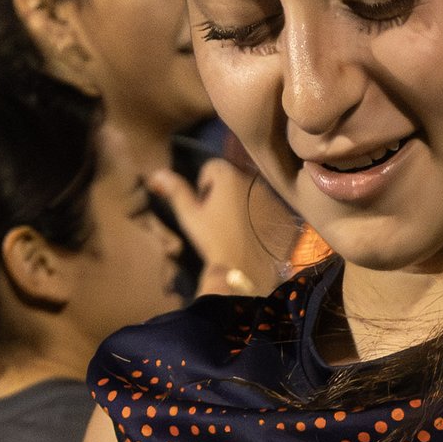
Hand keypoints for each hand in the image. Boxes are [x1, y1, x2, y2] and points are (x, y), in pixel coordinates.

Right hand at [143, 155, 296, 298]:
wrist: (245, 272)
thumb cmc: (214, 242)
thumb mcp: (190, 216)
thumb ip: (175, 191)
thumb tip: (156, 173)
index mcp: (228, 174)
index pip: (212, 168)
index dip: (205, 188)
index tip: (206, 209)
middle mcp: (253, 180)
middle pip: (233, 180)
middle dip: (225, 195)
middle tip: (220, 222)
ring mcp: (272, 196)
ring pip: (252, 193)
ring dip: (244, 205)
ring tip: (238, 231)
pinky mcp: (285, 214)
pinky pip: (270, 208)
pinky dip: (263, 217)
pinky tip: (255, 236)